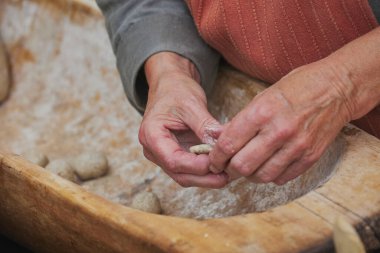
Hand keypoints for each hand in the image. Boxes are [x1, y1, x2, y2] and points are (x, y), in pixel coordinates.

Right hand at [139, 52, 227, 187]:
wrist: (170, 85)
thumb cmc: (176, 91)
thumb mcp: (192, 104)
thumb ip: (205, 126)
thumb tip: (222, 144)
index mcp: (151, 135)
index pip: (173, 160)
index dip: (196, 166)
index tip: (218, 162)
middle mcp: (153, 150)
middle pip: (179, 174)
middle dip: (204, 178)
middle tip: (227, 176)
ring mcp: (163, 155)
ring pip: (185, 176)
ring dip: (206, 178)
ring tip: (228, 174)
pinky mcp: (175, 156)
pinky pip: (189, 170)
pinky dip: (205, 172)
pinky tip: (221, 169)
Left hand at [209, 61, 352, 184]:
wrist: (336, 89)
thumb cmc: (296, 88)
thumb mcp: (262, 96)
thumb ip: (241, 121)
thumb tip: (219, 140)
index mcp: (261, 112)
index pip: (228, 144)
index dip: (215, 157)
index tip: (213, 161)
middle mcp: (278, 131)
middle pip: (242, 166)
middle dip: (229, 170)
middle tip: (228, 167)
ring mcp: (296, 146)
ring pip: (261, 176)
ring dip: (249, 175)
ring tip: (248, 167)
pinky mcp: (310, 157)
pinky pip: (282, 178)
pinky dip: (270, 175)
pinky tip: (268, 165)